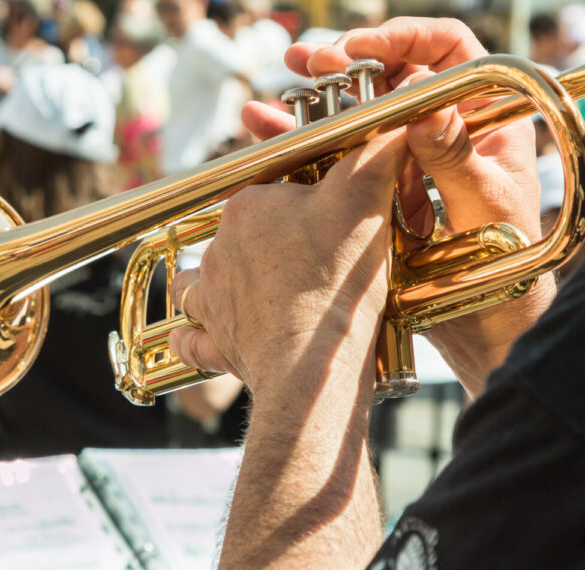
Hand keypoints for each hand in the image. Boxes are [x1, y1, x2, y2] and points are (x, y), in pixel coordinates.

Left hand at [169, 133, 407, 400]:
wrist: (314, 356)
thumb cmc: (336, 278)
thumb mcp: (364, 201)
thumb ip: (376, 155)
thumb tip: (397, 122)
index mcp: (248, 206)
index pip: (273, 192)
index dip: (304, 204)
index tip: (328, 221)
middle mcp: (220, 246)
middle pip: (245, 235)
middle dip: (272, 243)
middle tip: (312, 261)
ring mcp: (212, 293)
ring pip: (206, 278)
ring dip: (220, 282)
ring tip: (253, 293)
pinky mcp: (215, 337)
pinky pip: (192, 338)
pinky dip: (191, 338)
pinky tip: (188, 339)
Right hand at [241, 17, 555, 396]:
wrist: (488, 324)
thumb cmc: (509, 267)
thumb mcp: (484, 207)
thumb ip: (457, 158)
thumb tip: (424, 109)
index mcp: (482, 119)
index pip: (446, 50)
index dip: (400, 39)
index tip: (356, 49)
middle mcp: (442, 131)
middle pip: (389, 78)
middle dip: (341, 66)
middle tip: (304, 61)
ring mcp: (407, 161)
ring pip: (355, 117)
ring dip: (310, 107)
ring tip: (267, 103)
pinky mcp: (380, 192)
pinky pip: (339, 160)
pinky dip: (303, 148)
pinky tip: (266, 137)